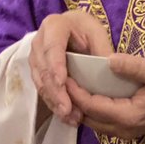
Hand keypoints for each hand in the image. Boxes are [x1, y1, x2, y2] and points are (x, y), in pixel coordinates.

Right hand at [29, 10, 111, 126]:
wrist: (74, 30)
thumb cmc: (87, 31)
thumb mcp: (98, 35)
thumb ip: (101, 51)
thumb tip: (108, 73)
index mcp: (54, 26)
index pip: (52, 47)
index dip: (55, 66)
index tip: (62, 83)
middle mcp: (39, 41)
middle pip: (44, 68)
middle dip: (55, 91)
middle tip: (68, 110)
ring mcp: (35, 56)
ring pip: (40, 82)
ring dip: (54, 101)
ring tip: (70, 117)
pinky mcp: (36, 71)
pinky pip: (42, 89)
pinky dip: (53, 103)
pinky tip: (65, 116)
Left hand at [68, 54, 144, 139]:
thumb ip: (134, 67)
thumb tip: (108, 60)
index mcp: (127, 116)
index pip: (91, 105)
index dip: (74, 91)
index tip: (64, 74)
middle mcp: (123, 129)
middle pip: (87, 117)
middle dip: (72, 101)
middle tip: (63, 79)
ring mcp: (126, 133)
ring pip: (93, 122)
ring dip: (81, 106)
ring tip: (73, 85)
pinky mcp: (129, 130)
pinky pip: (102, 122)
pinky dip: (91, 110)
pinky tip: (90, 93)